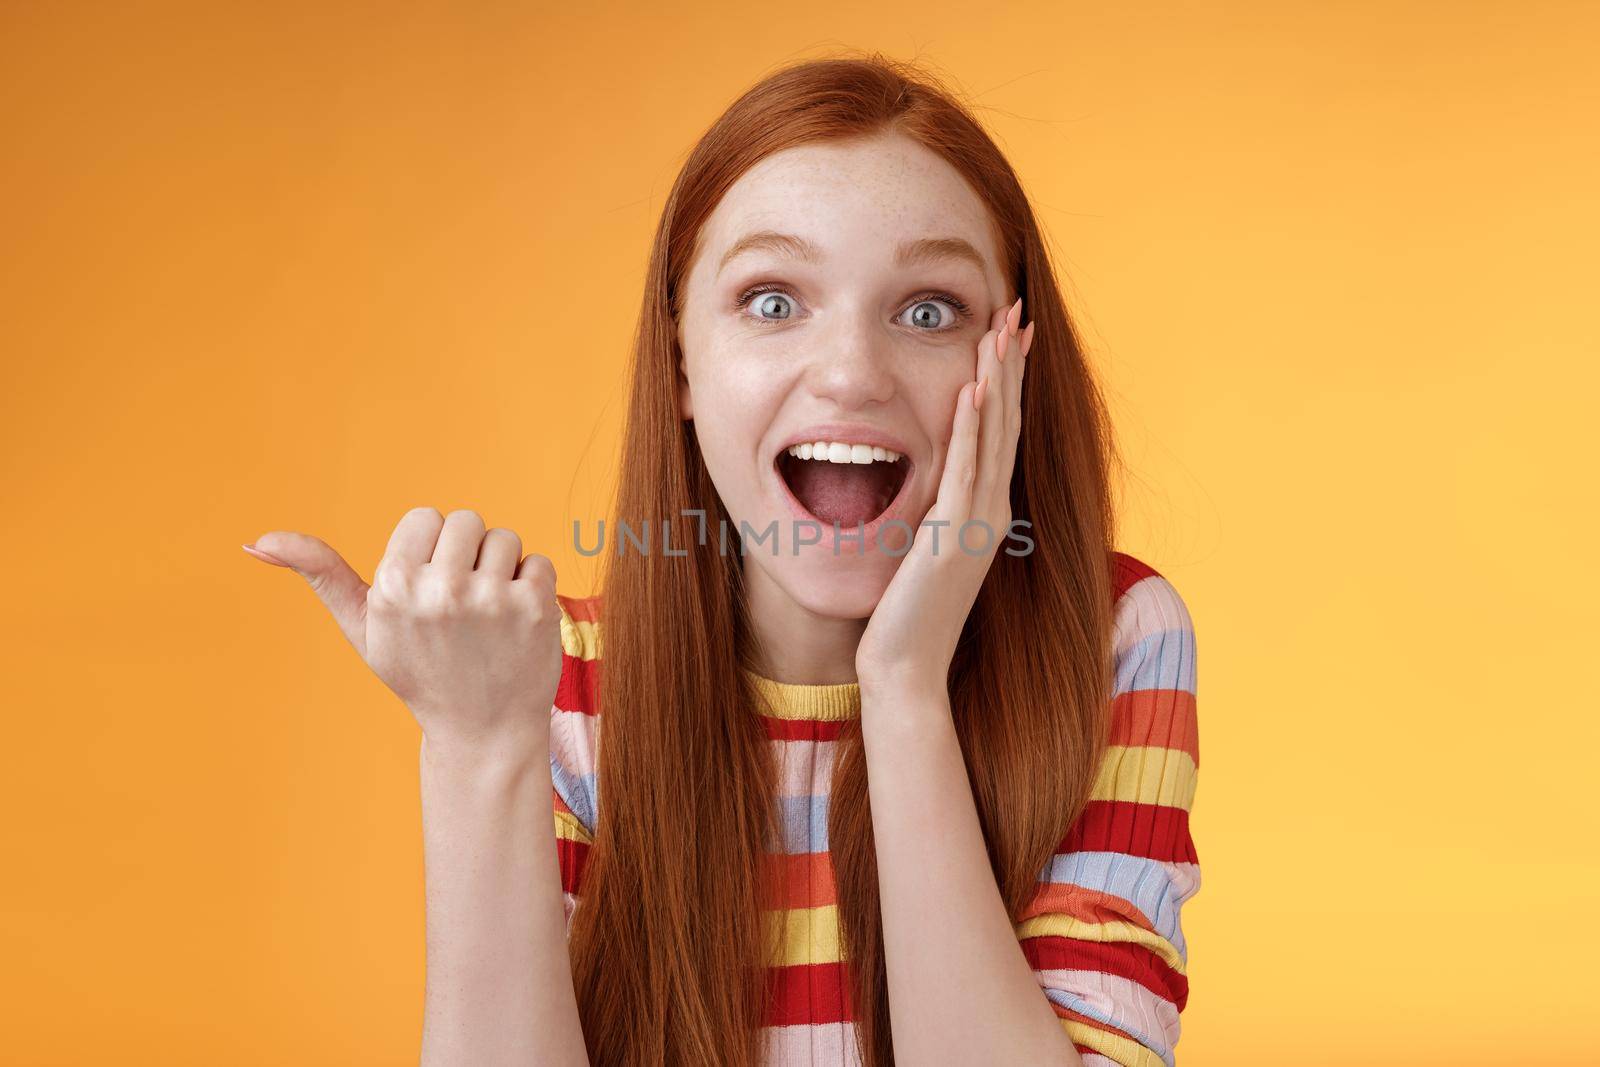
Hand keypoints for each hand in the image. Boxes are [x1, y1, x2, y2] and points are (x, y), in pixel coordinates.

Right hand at [241, 507, 563, 754]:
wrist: (482, 731)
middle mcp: (439, 589)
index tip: (428, 591)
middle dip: (466, 554)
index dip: (430, 551)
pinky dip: (533, 588)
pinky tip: (517, 626)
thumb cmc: (420, 672)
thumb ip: (319, 574)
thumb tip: (255, 541)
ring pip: (504, 538)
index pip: (424, 517)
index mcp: (392, 587)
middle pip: (465, 520)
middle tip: (461, 606)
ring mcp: (491, 599)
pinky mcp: (535, 607)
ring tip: (488, 617)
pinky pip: (539, 561)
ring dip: (501, 570)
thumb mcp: (363, 627)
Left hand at [855, 298, 1034, 690]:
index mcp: (984, 510)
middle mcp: (990, 510)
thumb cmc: (907, 616)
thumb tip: (922, 482)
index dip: (1007, 380)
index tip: (1010, 335)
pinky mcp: (954, 535)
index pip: (1000, 430)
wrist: (906, 668)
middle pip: (1006, 421)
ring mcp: (977, 523)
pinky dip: (972, 427)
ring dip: (998, 379)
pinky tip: (974, 389)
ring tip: (1001, 330)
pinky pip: (965, 469)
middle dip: (1010, 364)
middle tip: (1016, 311)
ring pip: (993, 436)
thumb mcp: (925, 550)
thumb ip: (933, 513)